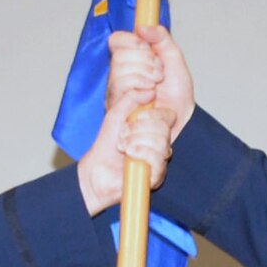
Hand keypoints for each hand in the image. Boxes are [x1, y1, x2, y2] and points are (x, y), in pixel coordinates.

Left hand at [77, 92, 175, 213]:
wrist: (97, 170)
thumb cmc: (107, 144)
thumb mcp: (116, 114)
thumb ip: (131, 98)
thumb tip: (151, 91)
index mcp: (154, 128)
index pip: (169, 116)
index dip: (154, 113)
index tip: (137, 116)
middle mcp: (160, 143)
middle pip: (164, 129)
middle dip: (140, 129)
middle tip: (123, 133)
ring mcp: (160, 160)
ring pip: (162, 143)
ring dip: (137, 141)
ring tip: (122, 145)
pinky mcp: (157, 175)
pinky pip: (158, 159)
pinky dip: (141, 153)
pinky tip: (129, 155)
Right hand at [106, 26, 195, 139]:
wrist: (181, 116)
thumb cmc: (176, 91)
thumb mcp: (173, 57)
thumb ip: (161, 37)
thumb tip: (142, 27)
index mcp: (129, 59)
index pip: (116, 40)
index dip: (131, 41)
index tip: (147, 48)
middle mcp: (118, 74)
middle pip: (119, 56)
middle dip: (145, 62)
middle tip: (158, 73)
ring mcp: (116, 91)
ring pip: (119, 72)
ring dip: (145, 76)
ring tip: (155, 85)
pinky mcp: (117, 107)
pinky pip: (123, 89)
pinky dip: (141, 89)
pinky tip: (150, 96)